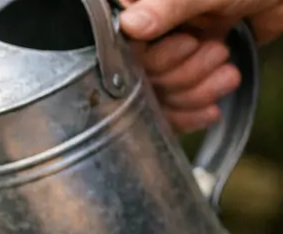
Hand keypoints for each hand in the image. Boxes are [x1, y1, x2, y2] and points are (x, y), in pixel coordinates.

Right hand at [120, 0, 282, 131]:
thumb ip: (168, 6)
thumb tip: (129, 24)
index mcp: (142, 3)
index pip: (123, 45)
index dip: (152, 57)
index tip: (187, 46)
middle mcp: (147, 28)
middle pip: (141, 75)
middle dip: (182, 75)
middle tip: (215, 53)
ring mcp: (165, 49)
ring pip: (158, 92)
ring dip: (194, 92)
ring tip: (225, 71)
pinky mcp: (184, 67)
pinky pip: (172, 102)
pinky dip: (192, 109)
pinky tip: (209, 109)